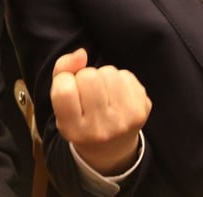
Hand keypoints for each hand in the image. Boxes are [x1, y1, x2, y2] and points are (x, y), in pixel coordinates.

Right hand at [50, 48, 151, 174]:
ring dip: (103, 77)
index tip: (70, 90)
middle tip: (88, 93)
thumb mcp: (60, 105)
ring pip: (108, 72)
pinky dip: (119, 80)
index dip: (65, 80)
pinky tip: (117, 95)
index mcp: (73, 130)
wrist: (111, 150)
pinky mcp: (141, 110)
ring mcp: (123, 120)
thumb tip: (81, 53)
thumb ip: (61, 73)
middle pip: (88, 76)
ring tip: (103, 93)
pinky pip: (126, 75)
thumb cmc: (80, 121)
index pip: (64, 89)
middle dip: (85, 77)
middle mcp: (99, 129)